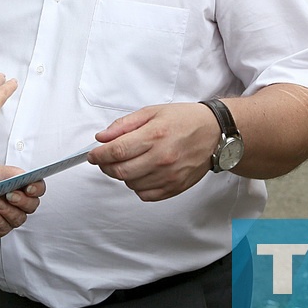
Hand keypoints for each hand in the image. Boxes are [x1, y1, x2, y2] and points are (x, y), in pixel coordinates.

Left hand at [0, 165, 45, 237]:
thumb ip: (13, 174)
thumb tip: (27, 177)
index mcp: (18, 185)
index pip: (37, 189)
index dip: (37, 189)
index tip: (29, 188)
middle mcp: (14, 201)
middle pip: (32, 206)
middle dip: (23, 201)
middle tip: (10, 195)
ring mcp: (6, 215)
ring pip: (19, 219)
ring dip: (9, 211)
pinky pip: (4, 229)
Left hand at [88, 103, 219, 201]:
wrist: (214, 133)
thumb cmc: (184, 120)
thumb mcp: (152, 112)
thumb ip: (125, 125)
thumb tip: (102, 137)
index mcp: (154, 135)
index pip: (116, 151)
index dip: (99, 155)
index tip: (92, 155)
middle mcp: (161, 157)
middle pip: (121, 171)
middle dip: (106, 166)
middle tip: (104, 160)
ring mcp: (169, 175)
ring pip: (131, 184)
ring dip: (122, 175)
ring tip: (129, 162)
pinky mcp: (175, 187)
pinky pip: (145, 195)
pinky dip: (137, 186)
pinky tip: (142, 173)